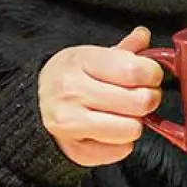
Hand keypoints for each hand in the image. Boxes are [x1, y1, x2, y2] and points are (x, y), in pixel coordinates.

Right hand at [38, 27, 163, 165]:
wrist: (33, 106)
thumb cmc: (69, 78)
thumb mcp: (91, 56)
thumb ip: (123, 49)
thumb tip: (144, 35)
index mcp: (79, 61)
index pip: (134, 71)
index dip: (153, 74)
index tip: (150, 76)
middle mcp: (72, 92)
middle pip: (139, 102)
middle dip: (148, 99)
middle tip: (141, 97)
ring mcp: (71, 124)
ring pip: (132, 129)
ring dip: (134, 123)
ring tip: (123, 115)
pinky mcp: (76, 150)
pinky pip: (121, 151)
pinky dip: (122, 143)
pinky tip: (110, 131)